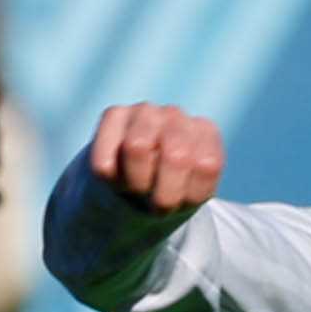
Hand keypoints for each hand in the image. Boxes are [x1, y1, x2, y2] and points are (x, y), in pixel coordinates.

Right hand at [84, 101, 223, 214]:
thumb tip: (157, 158)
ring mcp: (144, 110)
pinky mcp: (113, 114)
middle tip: (156, 200)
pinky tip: (118, 174)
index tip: (181, 200)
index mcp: (206, 133)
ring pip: (136, 147)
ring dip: (134, 183)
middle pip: (175, 156)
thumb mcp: (189, 199)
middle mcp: (177, 115)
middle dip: (163, 195)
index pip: (205, 166)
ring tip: (137, 186)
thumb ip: (191, 186)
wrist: (132, 193)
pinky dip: (110, 179)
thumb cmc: (168, 194)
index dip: (188, 195)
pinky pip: (104, 159)